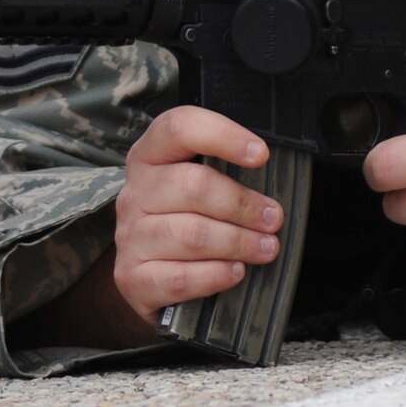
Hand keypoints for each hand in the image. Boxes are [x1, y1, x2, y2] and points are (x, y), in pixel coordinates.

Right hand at [112, 105, 286, 322]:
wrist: (146, 274)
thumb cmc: (184, 218)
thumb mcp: (195, 184)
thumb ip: (224, 171)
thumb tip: (275, 174)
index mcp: (150, 156)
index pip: (179, 128)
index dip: (223, 135)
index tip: (261, 154)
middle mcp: (135, 192)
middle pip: (193, 186)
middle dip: (243, 204)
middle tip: (273, 219)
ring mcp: (130, 236)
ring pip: (191, 235)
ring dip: (238, 242)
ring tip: (265, 248)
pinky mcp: (133, 278)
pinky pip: (181, 277)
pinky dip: (215, 275)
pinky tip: (235, 271)